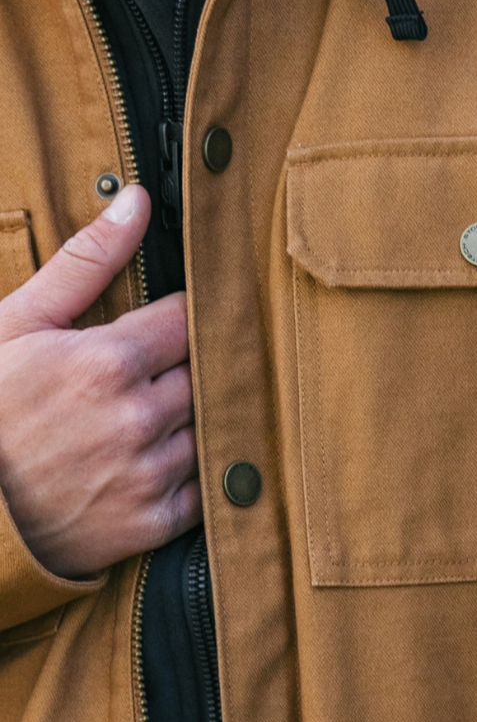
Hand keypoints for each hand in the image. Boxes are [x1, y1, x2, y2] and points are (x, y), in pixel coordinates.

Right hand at [0, 185, 200, 577]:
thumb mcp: (21, 323)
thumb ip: (87, 260)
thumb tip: (137, 199)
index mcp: (109, 362)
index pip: (191, 320)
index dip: (182, 320)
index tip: (167, 327)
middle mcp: (138, 417)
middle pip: (206, 372)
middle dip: (184, 368)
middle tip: (149, 376)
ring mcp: (148, 474)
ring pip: (210, 425)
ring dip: (189, 419)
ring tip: (140, 421)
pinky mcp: (152, 523)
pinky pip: (204, 486)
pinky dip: (189, 473)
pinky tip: (149, 464)